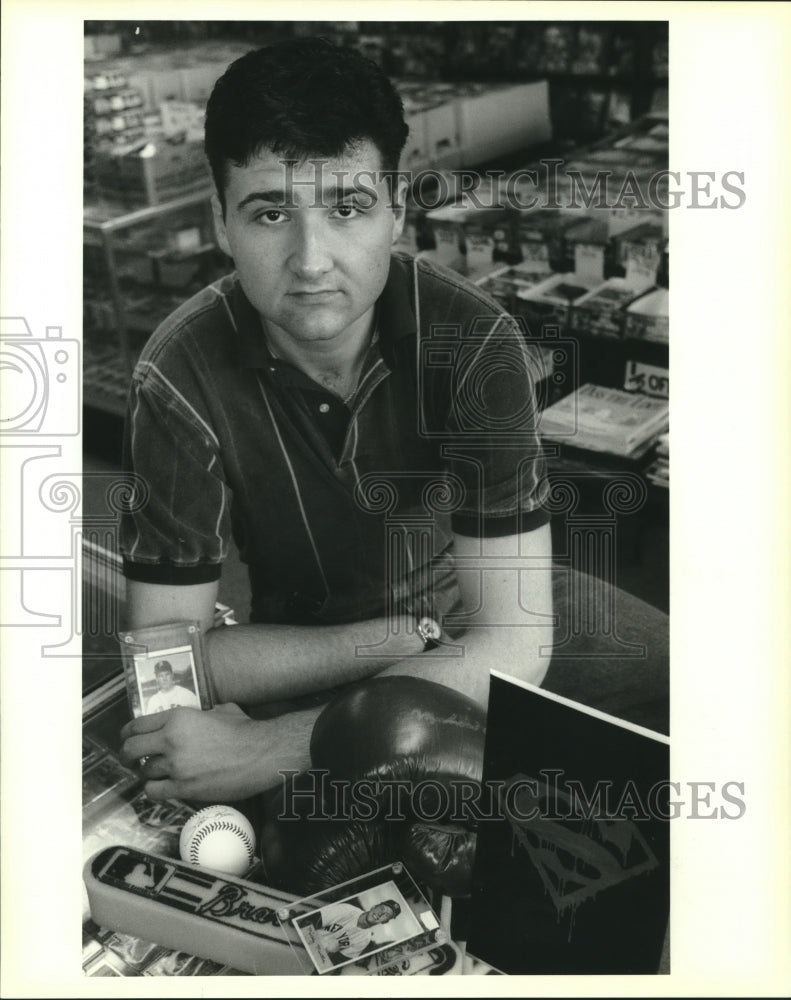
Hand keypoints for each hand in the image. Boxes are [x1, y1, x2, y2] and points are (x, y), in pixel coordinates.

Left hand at [119, 703, 275, 801]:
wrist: (261, 753)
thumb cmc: (246, 730)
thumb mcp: (221, 710)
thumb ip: (201, 714)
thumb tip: (199, 717)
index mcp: (179, 718)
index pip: (138, 725)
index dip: (127, 734)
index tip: (126, 739)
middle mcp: (171, 740)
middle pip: (131, 749)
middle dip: (126, 754)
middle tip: (129, 758)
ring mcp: (176, 765)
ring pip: (144, 772)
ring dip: (148, 773)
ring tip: (156, 773)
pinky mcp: (184, 787)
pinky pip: (154, 791)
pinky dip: (155, 790)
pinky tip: (162, 787)